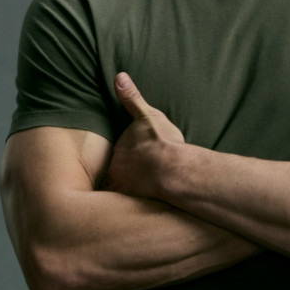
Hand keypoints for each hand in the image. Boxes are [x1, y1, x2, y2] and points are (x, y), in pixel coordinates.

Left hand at [104, 72, 184, 197]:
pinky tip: (133, 212)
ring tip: (133, 193)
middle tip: (132, 175)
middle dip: (120, 174)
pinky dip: (128, 207)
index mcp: (120, 147)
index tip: (131, 158)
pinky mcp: (133, 202)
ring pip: (118, 189)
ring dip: (124, 190)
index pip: (117, 152)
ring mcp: (123, 185)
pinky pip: (126, 206)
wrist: (174, 170)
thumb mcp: (148, 115)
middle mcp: (116, 167)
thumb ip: (132, 98)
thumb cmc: (163, 142)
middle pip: (115, 171)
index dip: (124, 155)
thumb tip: (119, 76)